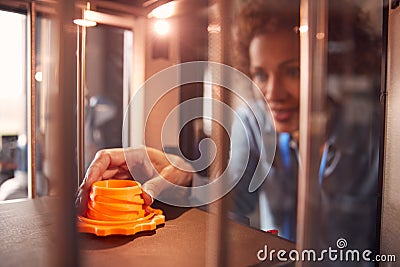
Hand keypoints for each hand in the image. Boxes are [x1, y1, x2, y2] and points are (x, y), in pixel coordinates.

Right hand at [75, 146, 192, 214]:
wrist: (188, 175)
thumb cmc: (181, 169)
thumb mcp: (172, 176)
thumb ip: (159, 184)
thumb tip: (145, 196)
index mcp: (135, 154)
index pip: (106, 157)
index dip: (93, 170)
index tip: (87, 185)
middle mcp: (127, 163)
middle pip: (100, 171)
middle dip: (88, 186)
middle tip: (82, 203)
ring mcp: (128, 174)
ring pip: (104, 182)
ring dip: (94, 194)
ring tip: (86, 209)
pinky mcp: (130, 185)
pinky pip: (113, 191)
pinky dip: (105, 200)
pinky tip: (100, 210)